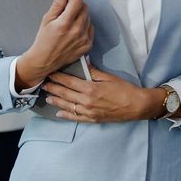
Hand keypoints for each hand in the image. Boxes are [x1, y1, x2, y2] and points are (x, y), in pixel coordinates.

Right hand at [14, 0, 93, 89]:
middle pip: (85, 8)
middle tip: (69, 10)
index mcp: (65, 23)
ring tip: (70, 22)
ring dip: (81, 16)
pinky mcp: (88, 45)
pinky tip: (75, 30)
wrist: (45, 60)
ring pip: (88, 18)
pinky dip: (85, 26)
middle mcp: (76, 31)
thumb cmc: (44, 41)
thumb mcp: (47, 20)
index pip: (77, 1)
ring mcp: (84, 39)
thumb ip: (57, 4)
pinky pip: (91, 28)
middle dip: (77, 5)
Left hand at [44, 66, 162, 122]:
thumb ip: (93, 71)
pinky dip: (66, 115)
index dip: (58, 77)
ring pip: (68, 107)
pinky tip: (59, 113)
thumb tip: (83, 61)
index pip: (69, 82)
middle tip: (44, 84)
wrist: (136, 106)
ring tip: (47, 98)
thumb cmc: (125, 89)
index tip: (50, 73)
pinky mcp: (93, 119)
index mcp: (90, 88)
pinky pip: (76, 118)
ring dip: (56, 102)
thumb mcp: (109, 77)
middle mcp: (87, 101)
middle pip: (65, 94)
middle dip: (53, 88)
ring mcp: (89, 112)